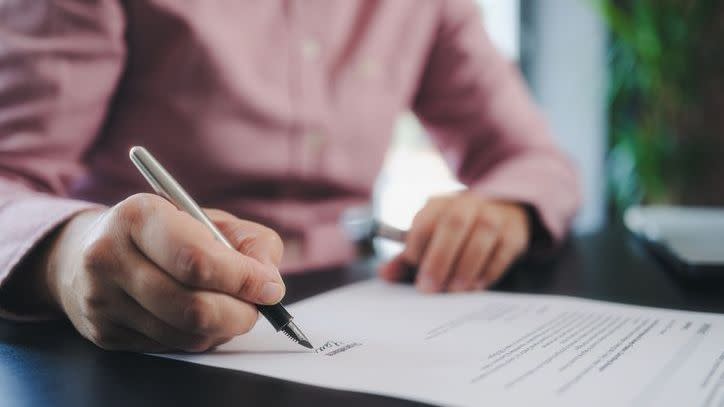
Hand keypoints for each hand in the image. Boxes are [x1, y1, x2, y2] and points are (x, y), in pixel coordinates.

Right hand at [42, 193, 284, 351]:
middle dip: (240, 312)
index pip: (197, 260)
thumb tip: (269, 281)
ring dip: (223, 327)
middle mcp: (110, 257)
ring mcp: (102, 299)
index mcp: (138, 216)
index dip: (242, 279)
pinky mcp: (104, 333)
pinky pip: (171, 346)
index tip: (268, 286)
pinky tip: (201, 318)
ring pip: (185, 333)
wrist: (93, 252)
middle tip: (256, 305)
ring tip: (231, 308)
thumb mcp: (209, 219)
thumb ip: (251, 243)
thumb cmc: (165, 232)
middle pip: (193, 307)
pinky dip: (200, 337)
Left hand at [380, 193, 529, 291]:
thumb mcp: (430, 238)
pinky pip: (503, 250)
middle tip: (429, 288)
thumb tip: (384, 275)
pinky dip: (488, 271)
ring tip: (454, 290)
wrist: (500, 213)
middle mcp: (468, 203)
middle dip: (439, 258)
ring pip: (483, 234)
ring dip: (466, 265)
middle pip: (453, 224)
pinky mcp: (514, 232)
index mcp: (440, 203)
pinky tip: (475, 286)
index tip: (412, 267)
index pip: (425, 219)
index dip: (417, 245)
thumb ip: (407, 257)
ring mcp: (495, 215)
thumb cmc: (456, 233)